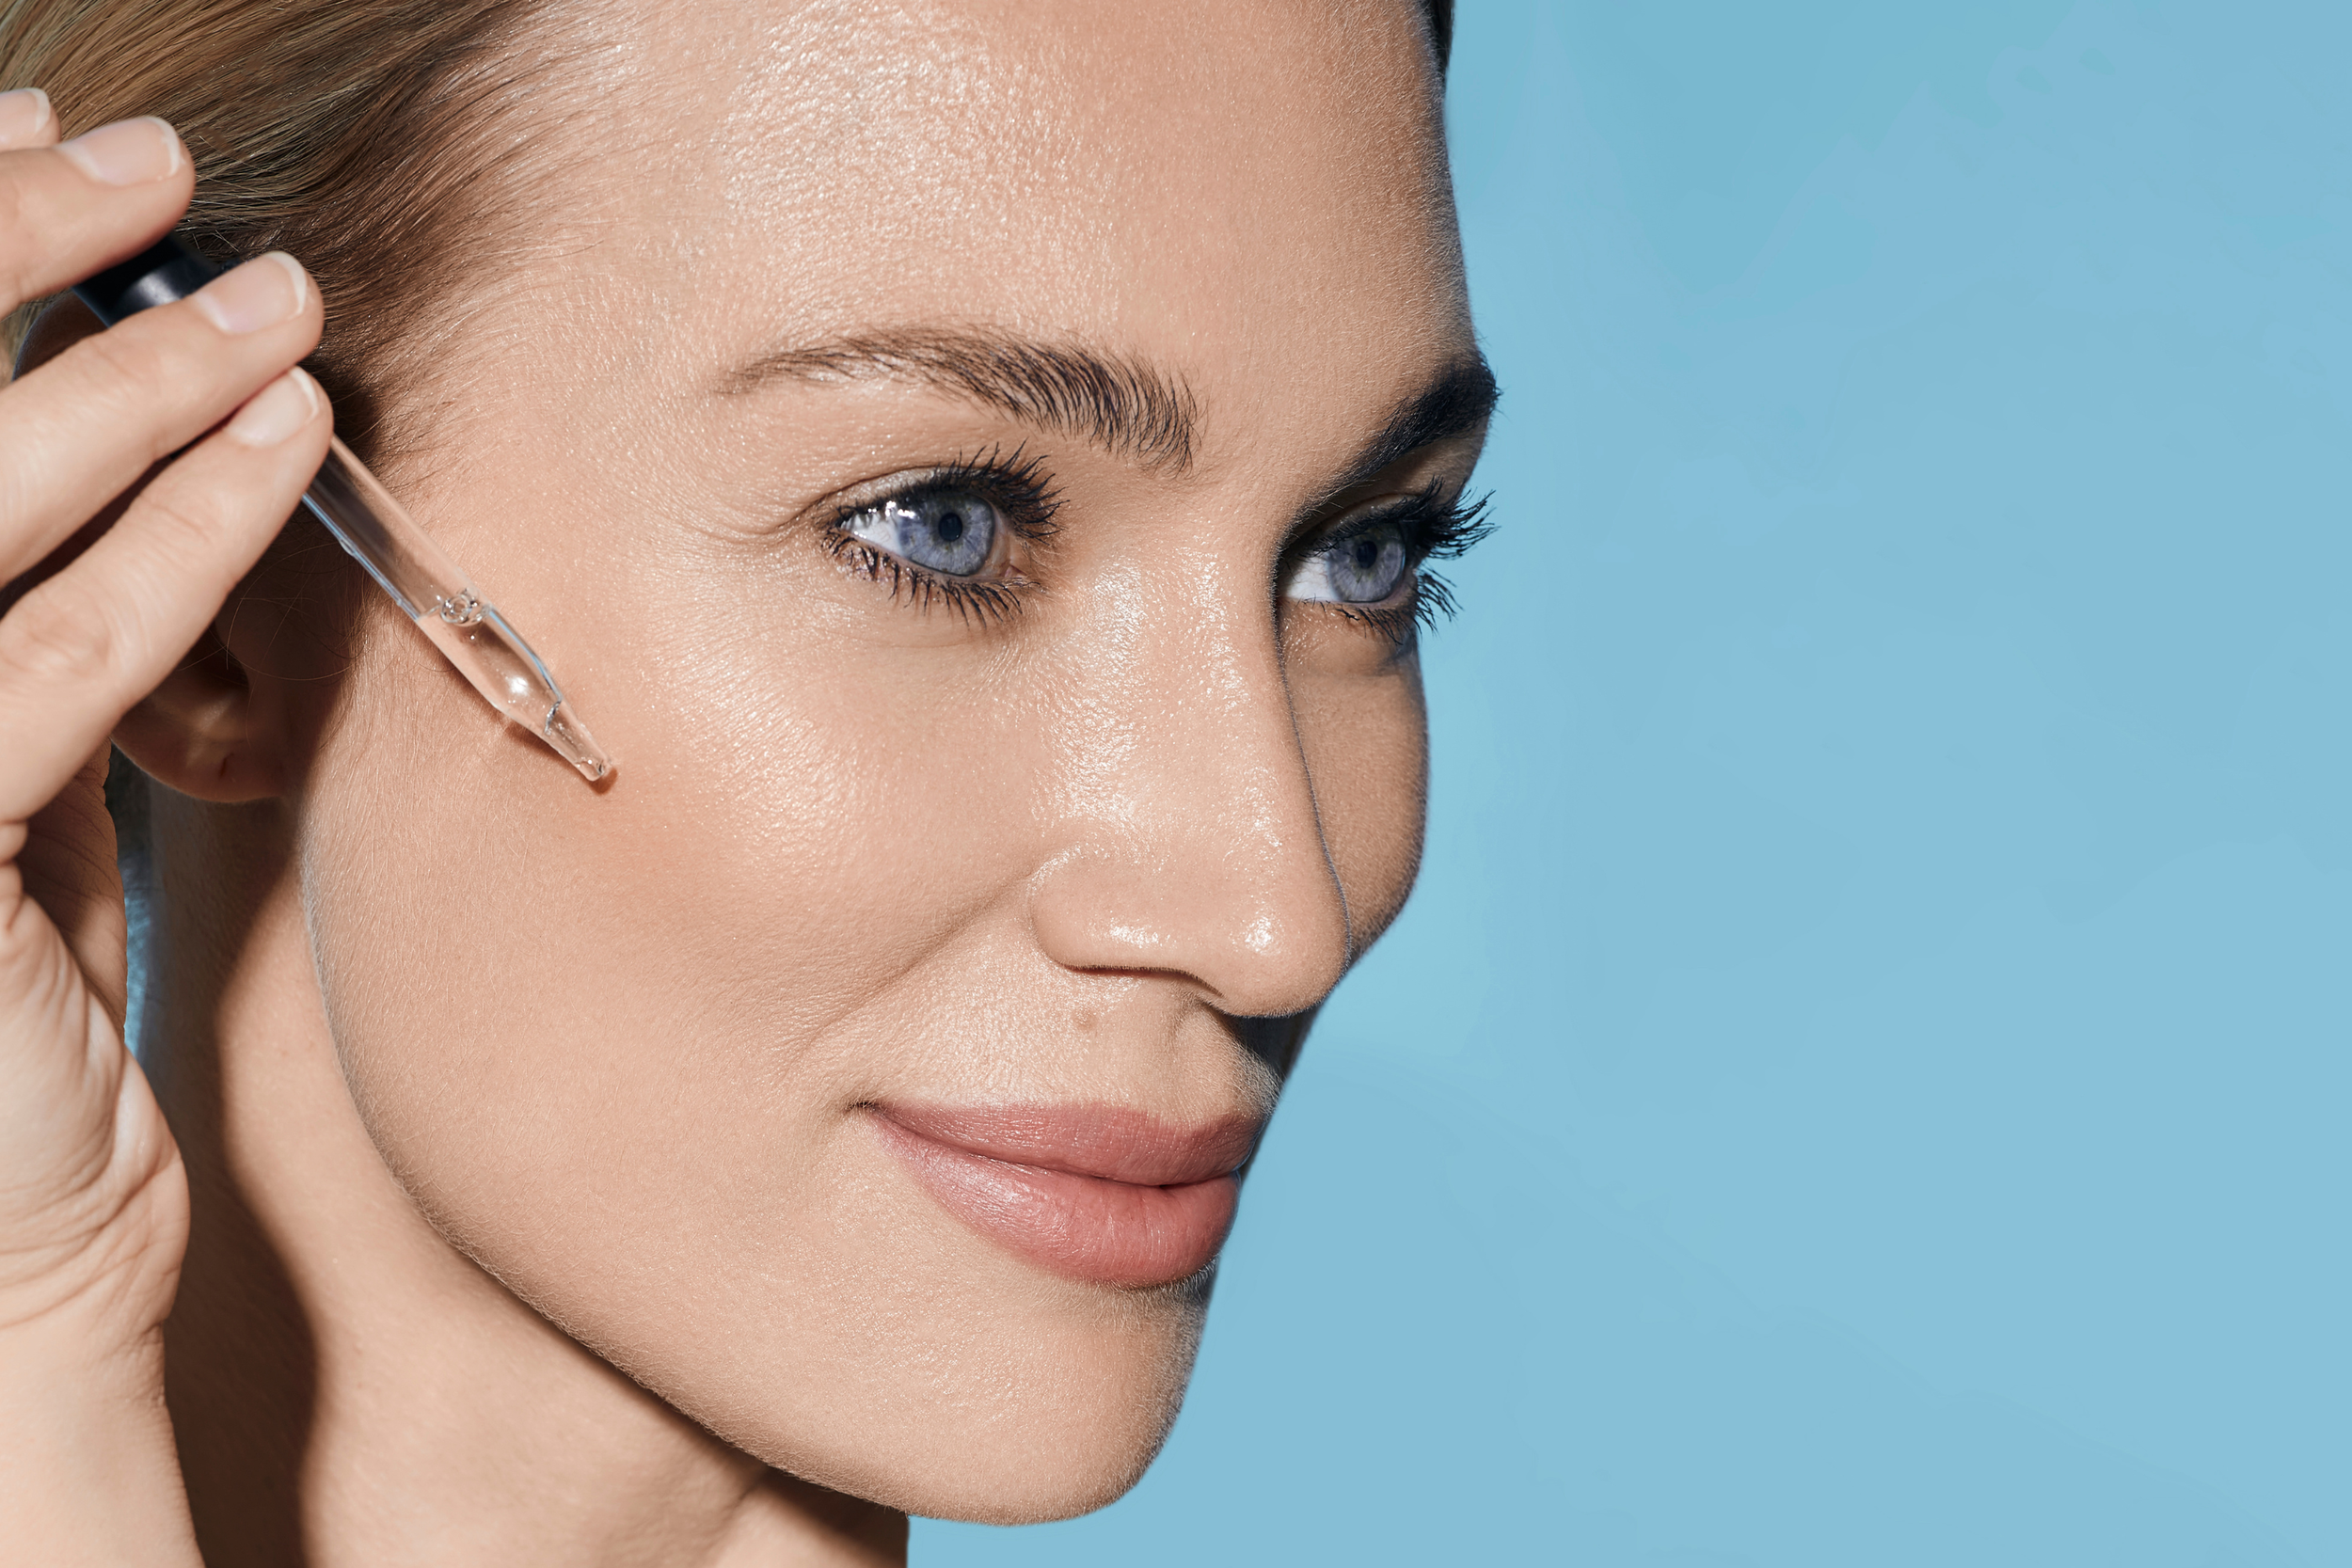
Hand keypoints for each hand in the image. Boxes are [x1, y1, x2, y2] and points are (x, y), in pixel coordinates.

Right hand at [0, 92, 327, 1563]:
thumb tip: (141, 476)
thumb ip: (37, 657)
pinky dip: (171, 553)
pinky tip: (278, 458)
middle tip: (139, 165)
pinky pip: (42, 672)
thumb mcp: (13, 810)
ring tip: (273, 301)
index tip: (34, 153)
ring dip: (123, 386)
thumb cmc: (5, 1043)